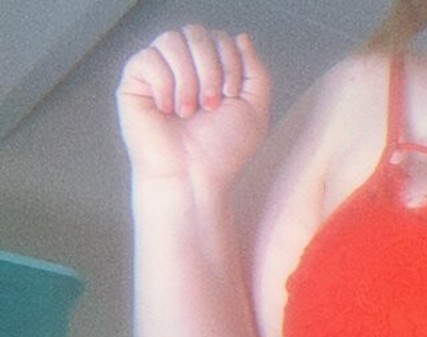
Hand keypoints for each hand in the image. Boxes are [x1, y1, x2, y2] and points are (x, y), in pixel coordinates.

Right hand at [116, 27, 270, 185]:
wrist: (194, 177)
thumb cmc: (221, 152)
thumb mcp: (254, 110)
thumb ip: (256, 72)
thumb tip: (241, 37)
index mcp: (211, 71)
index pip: (219, 38)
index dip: (230, 62)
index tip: (231, 97)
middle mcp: (184, 67)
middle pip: (196, 33)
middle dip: (210, 69)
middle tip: (210, 106)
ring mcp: (158, 71)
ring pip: (172, 40)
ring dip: (188, 79)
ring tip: (188, 113)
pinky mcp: (135, 80)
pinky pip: (148, 57)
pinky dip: (163, 85)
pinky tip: (166, 110)